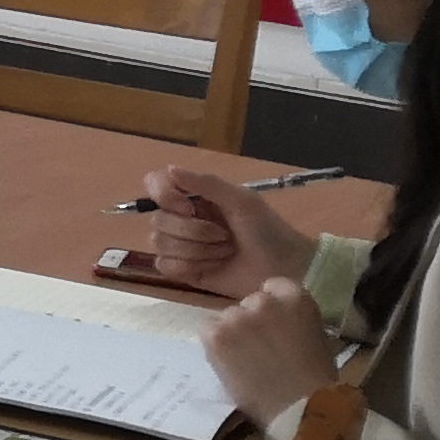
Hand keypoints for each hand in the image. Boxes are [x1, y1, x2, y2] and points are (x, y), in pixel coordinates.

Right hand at [136, 163, 319, 297]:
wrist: (284, 270)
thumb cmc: (268, 230)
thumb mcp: (242, 200)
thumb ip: (206, 183)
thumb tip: (169, 168)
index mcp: (194, 197)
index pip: (155, 185)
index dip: (164, 196)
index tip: (188, 207)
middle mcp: (182, 218)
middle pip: (158, 220)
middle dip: (194, 231)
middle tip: (225, 236)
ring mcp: (181, 246)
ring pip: (161, 244)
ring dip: (197, 250)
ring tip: (224, 252)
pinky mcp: (183, 270)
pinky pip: (164, 266)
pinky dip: (188, 266)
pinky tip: (212, 266)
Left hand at [200, 276, 340, 432]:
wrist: (299, 409)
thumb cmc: (315, 378)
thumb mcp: (315, 335)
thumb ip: (293, 318)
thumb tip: (278, 318)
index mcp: (295, 296)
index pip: (272, 287)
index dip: (271, 307)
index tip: (273, 325)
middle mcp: (263, 300)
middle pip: (248, 303)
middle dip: (251, 320)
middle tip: (259, 348)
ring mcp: (237, 316)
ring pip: (227, 317)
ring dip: (232, 333)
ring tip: (246, 360)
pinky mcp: (215, 334)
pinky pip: (208, 330)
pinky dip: (215, 344)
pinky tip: (230, 362)